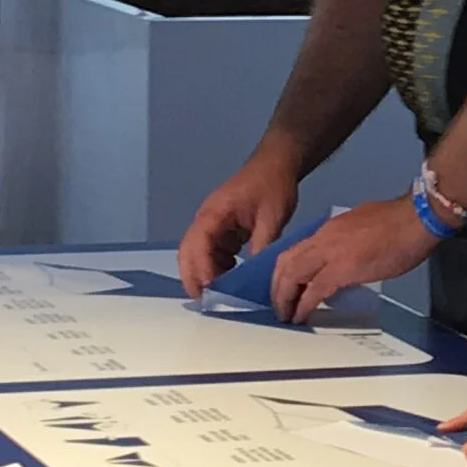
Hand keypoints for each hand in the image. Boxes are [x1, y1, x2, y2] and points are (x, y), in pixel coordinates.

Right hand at [178, 150, 301, 295]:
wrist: (277, 163)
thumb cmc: (273, 185)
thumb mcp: (272, 216)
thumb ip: (262, 246)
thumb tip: (256, 276)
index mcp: (214, 213)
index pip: (197, 245)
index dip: (201, 270)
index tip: (212, 292)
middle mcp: (206, 219)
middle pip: (188, 252)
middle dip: (194, 277)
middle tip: (208, 302)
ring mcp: (212, 224)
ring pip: (198, 254)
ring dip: (206, 274)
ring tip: (222, 295)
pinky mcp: (221, 229)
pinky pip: (212, 252)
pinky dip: (218, 267)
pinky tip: (233, 278)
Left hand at [269, 193, 433, 320]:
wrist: (415, 219)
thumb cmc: (399, 223)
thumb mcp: (363, 227)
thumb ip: (347, 242)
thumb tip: (345, 258)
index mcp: (329, 230)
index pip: (295, 250)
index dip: (284, 271)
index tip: (284, 287)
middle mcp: (323, 239)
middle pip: (285, 263)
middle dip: (277, 287)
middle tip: (279, 305)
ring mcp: (330, 253)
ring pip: (292, 276)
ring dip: (284, 298)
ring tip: (286, 314)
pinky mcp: (342, 269)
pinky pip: (314, 291)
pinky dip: (303, 306)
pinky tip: (301, 316)